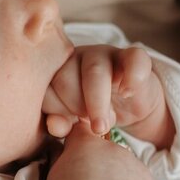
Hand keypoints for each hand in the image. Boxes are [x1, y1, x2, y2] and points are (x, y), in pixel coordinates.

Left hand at [43, 44, 171, 146]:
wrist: (131, 103)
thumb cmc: (95, 111)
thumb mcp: (76, 121)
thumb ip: (61, 124)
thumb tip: (55, 126)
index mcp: (54, 72)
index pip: (46, 89)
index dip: (56, 111)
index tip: (70, 126)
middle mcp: (75, 58)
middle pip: (65, 78)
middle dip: (75, 107)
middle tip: (90, 125)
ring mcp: (103, 53)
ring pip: (94, 71)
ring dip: (98, 101)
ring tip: (104, 123)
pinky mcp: (131, 55)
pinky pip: (133, 58)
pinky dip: (131, 78)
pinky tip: (128, 94)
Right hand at [45, 125, 161, 179]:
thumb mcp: (53, 173)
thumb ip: (61, 157)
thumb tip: (63, 151)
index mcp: (89, 143)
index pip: (84, 132)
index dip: (80, 146)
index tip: (77, 160)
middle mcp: (117, 149)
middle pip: (110, 155)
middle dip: (103, 169)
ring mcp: (139, 170)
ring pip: (129, 175)